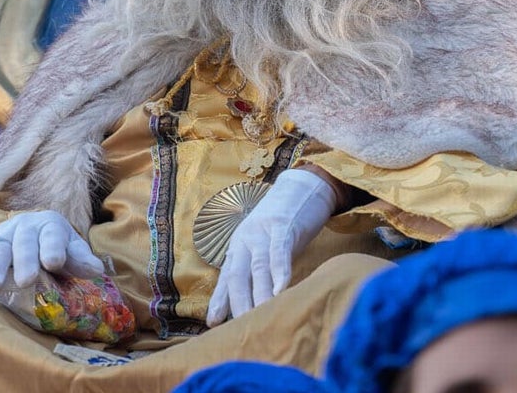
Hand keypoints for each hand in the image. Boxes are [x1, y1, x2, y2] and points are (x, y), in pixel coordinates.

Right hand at [0, 210, 103, 292]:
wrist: (34, 234)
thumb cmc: (57, 247)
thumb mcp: (72, 250)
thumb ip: (82, 260)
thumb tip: (97, 271)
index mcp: (51, 225)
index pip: (53, 235)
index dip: (53, 248)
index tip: (54, 263)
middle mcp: (25, 226)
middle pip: (24, 243)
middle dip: (24, 260)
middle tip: (25, 281)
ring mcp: (3, 234)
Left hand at [206, 168, 337, 325]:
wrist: (303, 186)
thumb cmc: (285, 222)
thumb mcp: (267, 246)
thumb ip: (260, 270)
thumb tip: (257, 301)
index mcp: (240, 246)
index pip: (227, 277)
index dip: (220, 300)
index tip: (213, 323)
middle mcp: (247, 239)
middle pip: (238, 276)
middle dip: (238, 304)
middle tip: (241, 330)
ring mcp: (264, 231)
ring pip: (257, 268)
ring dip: (259, 295)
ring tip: (259, 318)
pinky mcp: (284, 225)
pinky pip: (279, 251)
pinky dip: (279, 271)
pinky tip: (281, 290)